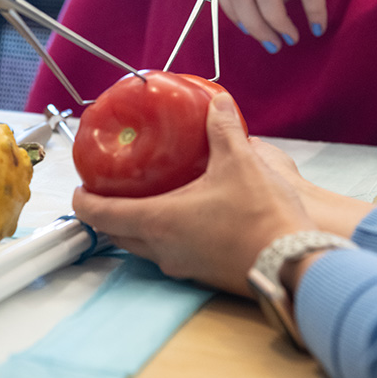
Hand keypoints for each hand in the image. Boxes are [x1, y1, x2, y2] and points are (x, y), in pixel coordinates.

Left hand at [73, 93, 315, 296]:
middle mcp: (162, 250)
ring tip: (146, 198)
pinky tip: (183, 217)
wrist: (296, 265)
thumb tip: (217, 102)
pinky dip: (164, 236)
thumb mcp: (241, 162)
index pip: (100, 215)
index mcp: (158, 221)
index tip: (80, 187)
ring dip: (136, 226)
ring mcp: (182, 267)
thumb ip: (223, 129)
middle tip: (110, 189)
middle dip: (107, 213)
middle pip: (117, 234)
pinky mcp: (203, 275)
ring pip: (143, 248)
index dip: (83, 201)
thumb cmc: (263, 217)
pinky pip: (169, 255)